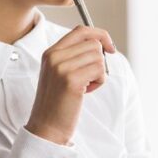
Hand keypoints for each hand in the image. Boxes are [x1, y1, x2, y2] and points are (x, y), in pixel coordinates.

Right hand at [24, 25, 115, 145]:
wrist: (47, 127)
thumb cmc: (58, 102)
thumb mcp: (60, 73)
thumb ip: (74, 56)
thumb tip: (101, 43)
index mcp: (51, 52)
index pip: (81, 30)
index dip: (100, 35)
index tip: (110, 47)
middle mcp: (54, 56)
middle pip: (94, 44)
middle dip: (99, 61)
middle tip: (88, 79)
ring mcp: (61, 67)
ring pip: (99, 57)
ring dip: (99, 74)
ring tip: (85, 87)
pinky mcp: (71, 80)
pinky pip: (100, 71)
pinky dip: (99, 82)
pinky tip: (86, 92)